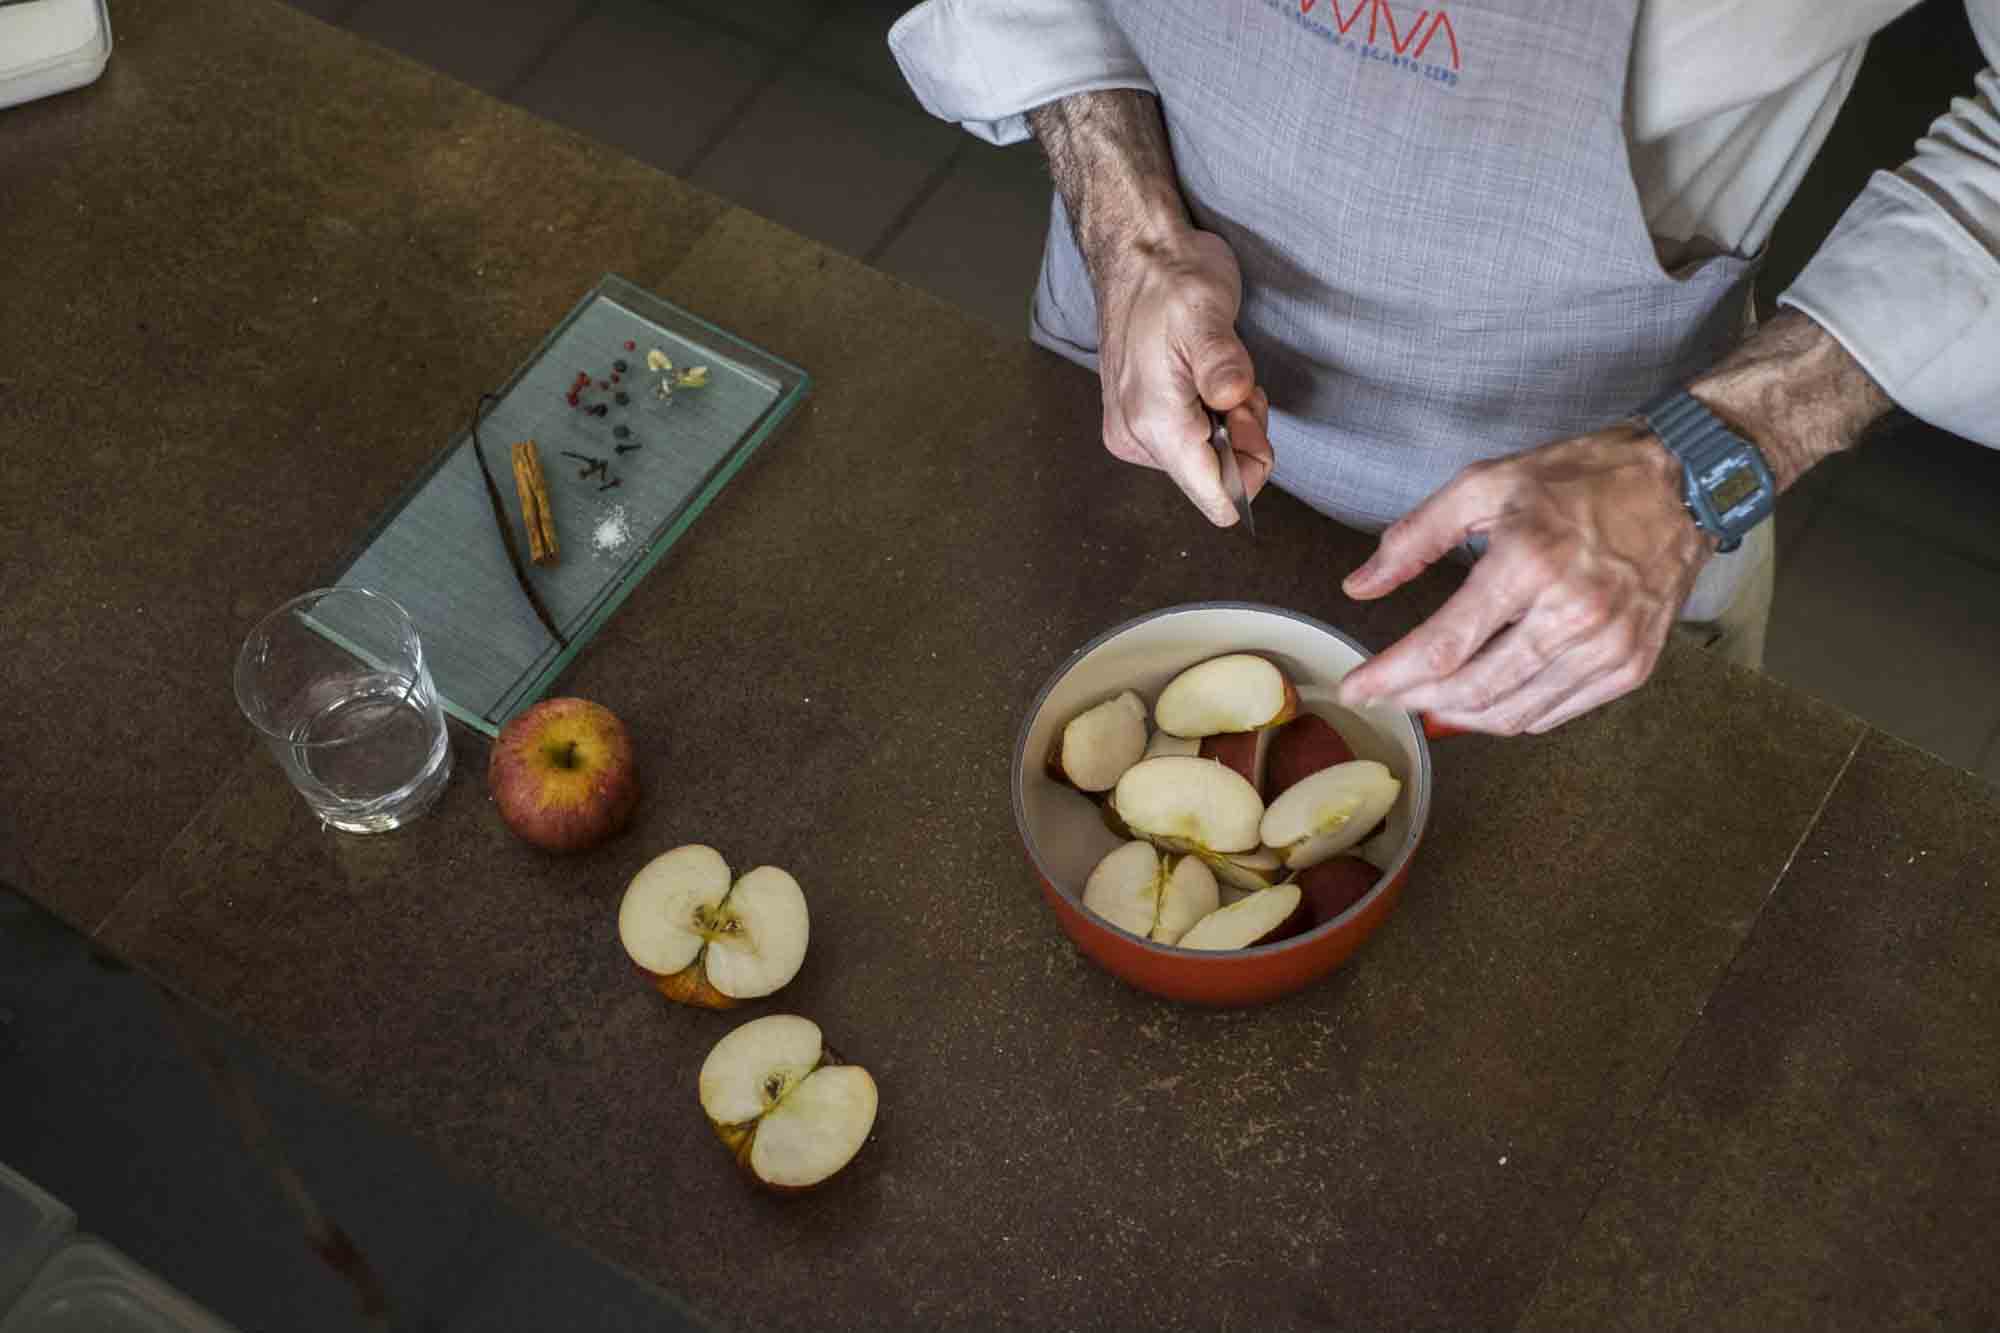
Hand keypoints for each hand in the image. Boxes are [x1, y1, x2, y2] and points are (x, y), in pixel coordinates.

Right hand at [1096, 227, 1272, 525]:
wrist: (1136, 255)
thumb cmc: (1170, 280)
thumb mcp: (1207, 311)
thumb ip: (1222, 363)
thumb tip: (1233, 398)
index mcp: (1153, 422)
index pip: (1214, 496)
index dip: (1249, 469)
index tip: (1248, 417)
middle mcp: (1136, 438)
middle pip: (1214, 479)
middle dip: (1240, 437)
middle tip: (1236, 382)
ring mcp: (1133, 434)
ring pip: (1206, 461)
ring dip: (1227, 424)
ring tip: (1217, 373)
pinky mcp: (1137, 424)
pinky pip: (1191, 444)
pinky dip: (1210, 418)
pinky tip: (1202, 379)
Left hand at [1335, 424, 1709, 733]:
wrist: (1685, 484)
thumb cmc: (1581, 478)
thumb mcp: (1486, 484)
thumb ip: (1415, 538)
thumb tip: (1360, 586)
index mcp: (1529, 564)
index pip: (1443, 645)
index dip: (1391, 676)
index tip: (1356, 688)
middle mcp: (1571, 615)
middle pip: (1473, 690)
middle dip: (1416, 700)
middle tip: (1386, 694)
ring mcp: (1607, 648)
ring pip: (1512, 713)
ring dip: (1459, 715)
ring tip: (1428, 698)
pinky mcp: (1631, 666)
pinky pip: (1554, 714)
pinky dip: (1510, 713)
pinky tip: (1486, 696)